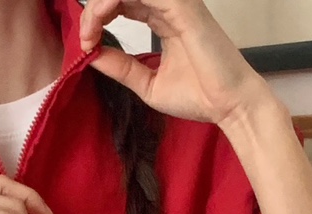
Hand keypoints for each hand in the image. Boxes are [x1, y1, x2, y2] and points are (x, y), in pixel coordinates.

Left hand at [79, 0, 277, 128]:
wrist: (228, 105)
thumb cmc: (199, 96)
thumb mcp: (147, 83)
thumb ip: (120, 67)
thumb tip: (90, 54)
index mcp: (163, 20)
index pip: (123, 3)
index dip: (98, 17)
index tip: (85, 44)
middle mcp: (169, 7)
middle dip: (95, 10)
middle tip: (84, 37)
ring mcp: (177, 4)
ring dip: (101, 4)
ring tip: (89, 30)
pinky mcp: (183, 7)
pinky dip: (115, 1)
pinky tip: (102, 17)